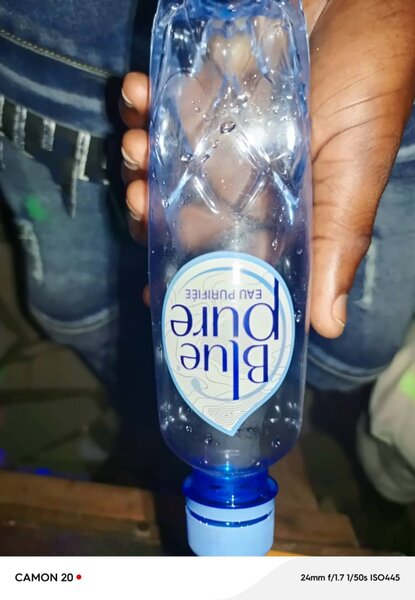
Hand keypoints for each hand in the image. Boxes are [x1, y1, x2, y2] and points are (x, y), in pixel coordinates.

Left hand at [121, 0, 414, 337]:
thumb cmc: (370, 85)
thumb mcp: (354, 171)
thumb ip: (336, 240)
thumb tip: (327, 326)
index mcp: (276, 204)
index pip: (225, 251)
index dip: (187, 274)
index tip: (151, 294)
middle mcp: (243, 172)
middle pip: (181, 207)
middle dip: (150, 211)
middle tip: (137, 200)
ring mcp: (221, 128)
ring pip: (163, 159)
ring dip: (137, 158)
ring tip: (133, 146)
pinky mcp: (208, 84)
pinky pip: (162, 101)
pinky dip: (141, 102)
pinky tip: (136, 94)